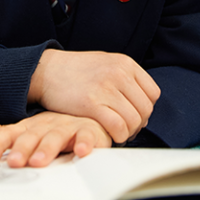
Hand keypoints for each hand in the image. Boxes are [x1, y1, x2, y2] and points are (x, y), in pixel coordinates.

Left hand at [0, 112, 111, 167]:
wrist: (89, 116)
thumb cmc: (54, 129)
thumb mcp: (28, 131)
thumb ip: (5, 134)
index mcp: (29, 126)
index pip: (9, 134)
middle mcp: (46, 125)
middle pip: (32, 136)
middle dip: (22, 149)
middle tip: (15, 162)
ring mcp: (68, 127)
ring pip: (56, 137)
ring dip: (47, 148)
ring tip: (39, 161)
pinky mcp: (89, 131)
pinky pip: (87, 136)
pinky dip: (84, 143)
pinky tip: (80, 151)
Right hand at [27, 50, 160, 143]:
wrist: (46, 70)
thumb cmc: (75, 71)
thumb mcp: (105, 63)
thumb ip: (125, 78)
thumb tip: (141, 101)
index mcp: (125, 63)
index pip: (153, 93)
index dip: (146, 109)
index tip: (134, 116)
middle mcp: (119, 73)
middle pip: (145, 109)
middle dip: (138, 124)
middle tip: (126, 129)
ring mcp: (106, 88)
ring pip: (134, 120)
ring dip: (128, 132)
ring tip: (117, 133)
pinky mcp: (91, 104)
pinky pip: (118, 127)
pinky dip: (118, 136)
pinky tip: (109, 135)